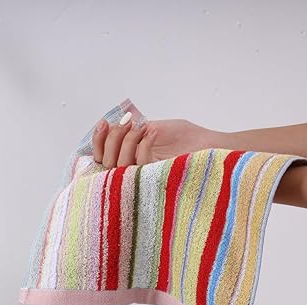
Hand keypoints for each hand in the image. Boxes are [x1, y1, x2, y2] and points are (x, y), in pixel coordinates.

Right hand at [92, 117, 216, 167]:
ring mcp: (143, 177)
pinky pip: (139, 163)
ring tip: (143, 127)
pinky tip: (152, 133)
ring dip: (127, 140)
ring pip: (119, 164)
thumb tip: (111, 125)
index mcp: (129, 159)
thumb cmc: (186, 138)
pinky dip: (143, 144)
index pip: (100, 156)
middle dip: (113, 138)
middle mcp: (133, 171)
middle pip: (105, 161)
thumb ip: (132, 130)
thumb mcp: (153, 128)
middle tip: (128, 123)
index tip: (104, 123)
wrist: (209, 145)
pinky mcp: (156, 179)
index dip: (98, 140)